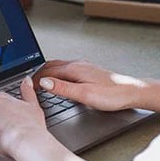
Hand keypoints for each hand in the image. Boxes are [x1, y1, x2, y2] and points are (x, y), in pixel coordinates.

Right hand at [35, 59, 159, 112]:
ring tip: (40, 81)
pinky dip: (57, 74)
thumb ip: (62, 88)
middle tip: (29, 83)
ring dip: (47, 72)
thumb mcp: (84, 95)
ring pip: (60, 66)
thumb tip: (43, 83)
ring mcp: (84, 67)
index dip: (34, 79)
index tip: (27, 87)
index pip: (47, 71)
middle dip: (38, 73)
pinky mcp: (90, 71)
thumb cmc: (112, 95)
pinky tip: (59, 80)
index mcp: (74, 69)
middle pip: (51, 65)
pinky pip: (67, 69)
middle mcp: (78, 64)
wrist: (132, 92)